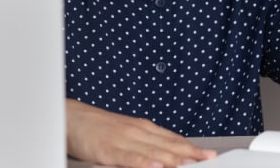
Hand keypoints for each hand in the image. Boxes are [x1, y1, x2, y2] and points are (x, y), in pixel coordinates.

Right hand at [66, 99, 216, 167]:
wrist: (70, 117)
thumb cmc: (97, 128)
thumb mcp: (125, 133)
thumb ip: (144, 144)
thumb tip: (164, 156)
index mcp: (142, 128)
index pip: (173, 139)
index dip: (192, 148)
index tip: (209, 155)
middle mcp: (137, 131)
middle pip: (169, 145)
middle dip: (191, 154)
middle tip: (209, 159)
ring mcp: (124, 140)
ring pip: (155, 152)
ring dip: (175, 159)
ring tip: (193, 164)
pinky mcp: (109, 150)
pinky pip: (130, 158)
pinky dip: (144, 162)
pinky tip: (157, 166)